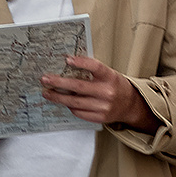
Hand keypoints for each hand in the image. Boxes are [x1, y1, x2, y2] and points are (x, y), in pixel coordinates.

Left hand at [40, 54, 159, 130]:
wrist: (130, 104)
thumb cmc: (114, 85)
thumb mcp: (108, 74)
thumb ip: (92, 71)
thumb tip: (67, 65)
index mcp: (110, 77)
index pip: (95, 67)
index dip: (81, 62)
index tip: (67, 59)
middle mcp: (107, 92)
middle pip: (78, 87)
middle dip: (58, 83)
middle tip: (45, 79)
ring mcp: (103, 106)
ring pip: (75, 102)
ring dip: (58, 97)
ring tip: (47, 93)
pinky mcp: (100, 117)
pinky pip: (79, 112)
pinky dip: (70, 107)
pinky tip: (64, 102)